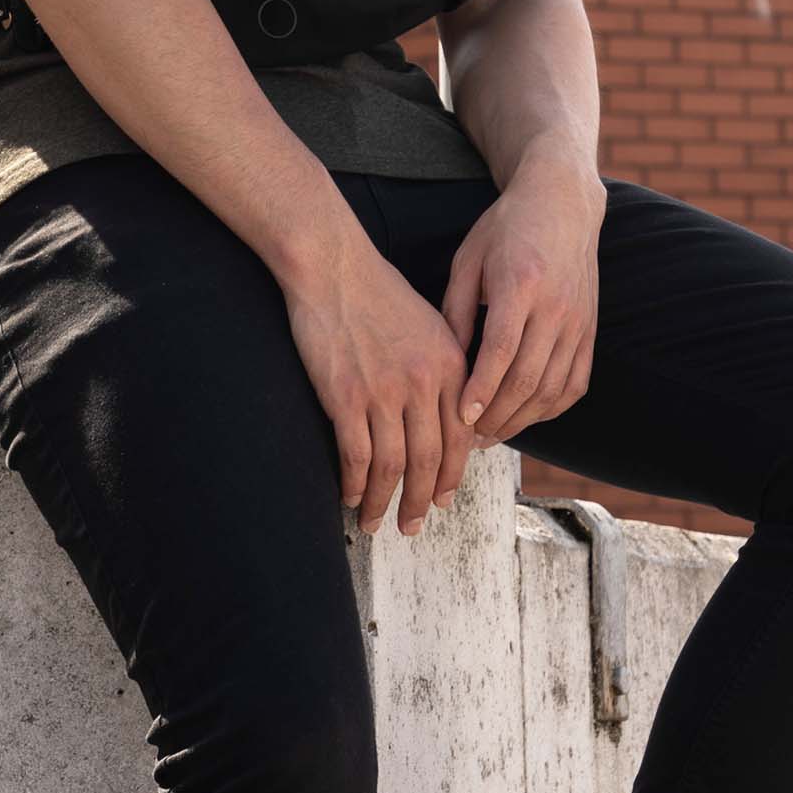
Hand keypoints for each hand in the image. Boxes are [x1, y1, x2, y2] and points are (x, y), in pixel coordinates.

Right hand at [280, 229, 478, 539]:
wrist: (333, 266)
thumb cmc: (376, 291)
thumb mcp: (429, 325)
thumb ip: (444, 370)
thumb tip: (450, 418)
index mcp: (450, 366)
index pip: (460, 437)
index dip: (451, 477)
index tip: (441, 500)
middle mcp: (424, 383)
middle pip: (429, 460)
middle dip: (420, 501)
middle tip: (412, 527)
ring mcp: (384, 391)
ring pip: (391, 465)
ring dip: (384, 502)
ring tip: (376, 522)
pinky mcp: (346, 395)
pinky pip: (355, 454)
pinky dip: (354, 482)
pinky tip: (350, 495)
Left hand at [440, 165, 604, 445]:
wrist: (561, 203)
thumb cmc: (505, 229)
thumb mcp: (468, 260)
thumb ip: (456, 312)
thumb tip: (445, 366)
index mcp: (520, 284)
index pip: (502, 350)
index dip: (481, 390)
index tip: (461, 418)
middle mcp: (556, 306)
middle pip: (528, 378)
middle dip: (496, 416)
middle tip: (468, 437)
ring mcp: (578, 320)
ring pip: (552, 388)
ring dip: (521, 419)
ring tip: (490, 433)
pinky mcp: (590, 330)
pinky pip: (575, 383)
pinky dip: (551, 408)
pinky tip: (526, 416)